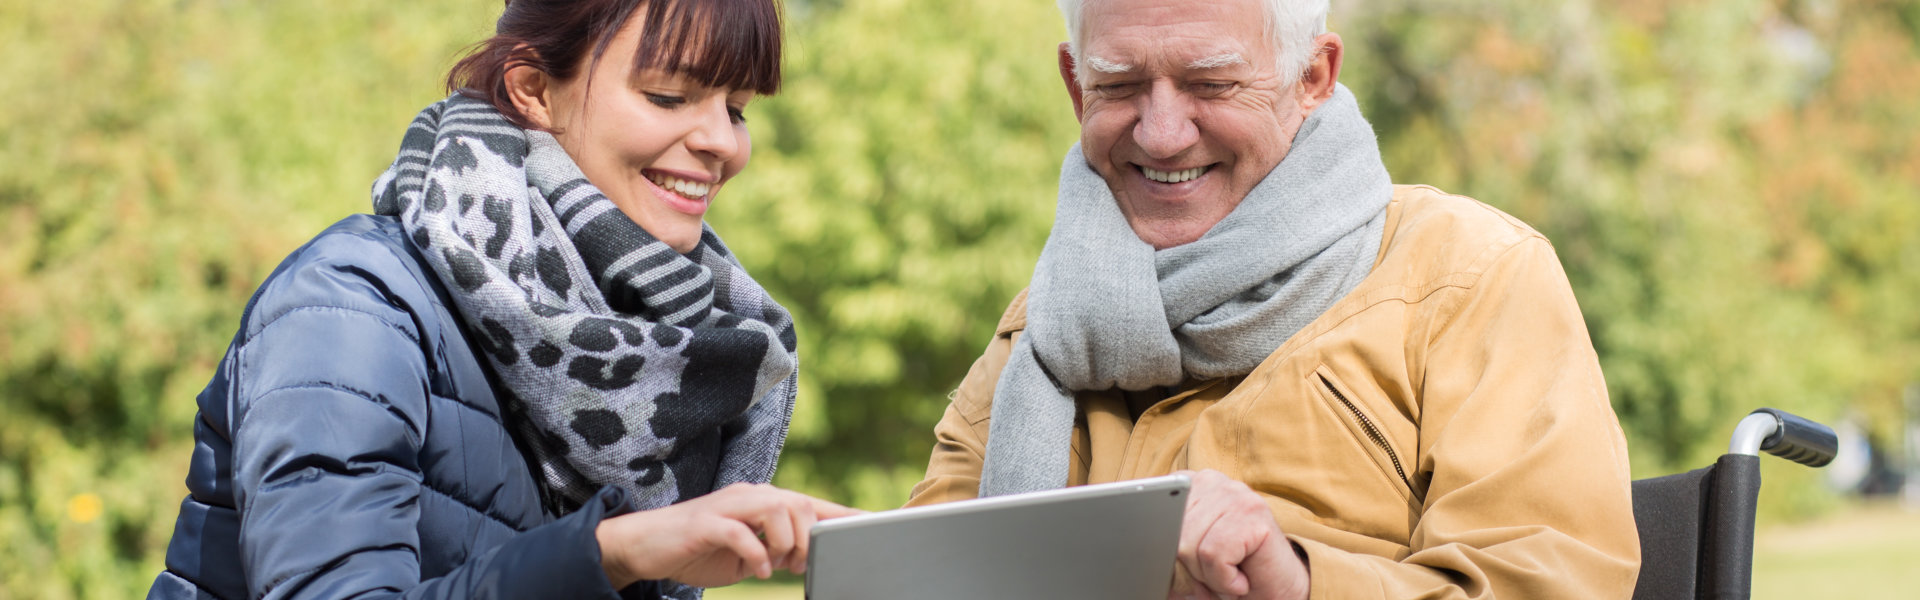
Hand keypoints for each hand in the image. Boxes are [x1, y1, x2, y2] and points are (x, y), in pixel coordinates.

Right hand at [595, 483, 862, 588]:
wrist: (645, 546)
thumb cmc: (699, 550)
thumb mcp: (747, 553)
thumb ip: (775, 550)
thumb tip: (807, 559)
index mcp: (760, 501)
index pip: (809, 502)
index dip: (840, 513)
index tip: (872, 522)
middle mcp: (747, 496)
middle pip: (798, 503)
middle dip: (809, 538)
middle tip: (799, 564)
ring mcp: (726, 506)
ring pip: (776, 508)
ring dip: (786, 542)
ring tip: (778, 564)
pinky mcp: (705, 523)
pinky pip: (740, 532)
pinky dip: (756, 553)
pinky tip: (758, 569)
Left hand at [1166, 470, 1309, 599]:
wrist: (1277, 590)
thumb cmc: (1232, 570)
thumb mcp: (1190, 552)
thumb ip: (1167, 540)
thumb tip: (1138, 538)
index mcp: (1192, 483)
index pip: (1156, 508)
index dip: (1164, 542)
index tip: (1180, 555)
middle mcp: (1213, 481)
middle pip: (1174, 532)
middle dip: (1191, 564)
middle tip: (1217, 570)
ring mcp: (1236, 494)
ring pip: (1191, 545)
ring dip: (1209, 574)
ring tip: (1230, 573)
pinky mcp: (1252, 514)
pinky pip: (1213, 555)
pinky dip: (1224, 579)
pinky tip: (1240, 578)